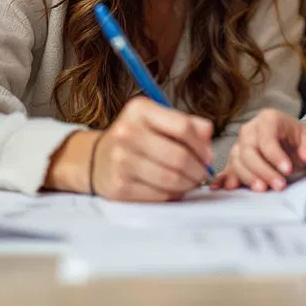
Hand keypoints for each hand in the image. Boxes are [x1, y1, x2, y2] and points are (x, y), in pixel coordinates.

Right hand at [91, 97, 213, 201]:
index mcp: (140, 110)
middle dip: (198, 169)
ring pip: (171, 179)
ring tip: (191, 181)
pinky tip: (173, 188)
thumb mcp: (158, 119)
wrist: (96, 158)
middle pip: (178, 156)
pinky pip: (158, 195)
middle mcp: (127, 133)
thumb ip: (188, 124)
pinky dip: (172, 194)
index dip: (202, 145)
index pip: (183, 127)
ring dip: (188, 184)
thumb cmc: (136, 137)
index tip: (208, 155)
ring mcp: (121, 161)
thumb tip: (209, 142)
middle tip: (203, 173)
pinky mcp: (119, 187)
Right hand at [215, 109, 305, 191]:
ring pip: (238, 160)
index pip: (266, 137)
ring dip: (249, 177)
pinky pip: (229, 168)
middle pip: (249, 149)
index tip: (288, 170)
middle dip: (263, 169)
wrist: (301, 148)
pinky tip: (225, 187)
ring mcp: (242, 144)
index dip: (275, 155)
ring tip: (262, 190)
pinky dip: (227, 178)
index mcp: (270, 119)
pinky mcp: (238, 159)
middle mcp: (251, 129)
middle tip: (279, 186)